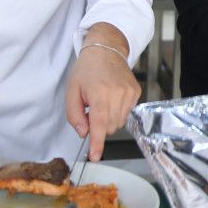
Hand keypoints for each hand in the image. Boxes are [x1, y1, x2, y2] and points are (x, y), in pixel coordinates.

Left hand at [65, 37, 140, 161]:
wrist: (106, 51)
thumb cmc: (86, 71)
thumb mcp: (71, 92)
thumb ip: (74, 115)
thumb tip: (84, 132)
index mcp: (99, 93)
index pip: (99, 125)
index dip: (97, 143)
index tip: (95, 156)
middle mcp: (117, 94)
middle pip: (109, 127)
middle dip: (99, 126)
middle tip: (91, 111)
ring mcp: (129, 93)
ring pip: (119, 122)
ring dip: (109, 119)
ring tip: (102, 102)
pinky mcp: (136, 92)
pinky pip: (126, 113)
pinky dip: (117, 111)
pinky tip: (112, 98)